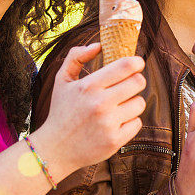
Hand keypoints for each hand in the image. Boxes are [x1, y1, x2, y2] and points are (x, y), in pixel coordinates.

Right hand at [36, 43, 145, 175]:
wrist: (55, 149)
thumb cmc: (61, 111)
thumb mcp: (62, 81)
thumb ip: (76, 56)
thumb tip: (99, 45)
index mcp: (88, 86)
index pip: (125, 66)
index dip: (136, 62)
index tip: (137, 64)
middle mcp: (100, 104)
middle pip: (138, 82)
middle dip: (135, 82)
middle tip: (127, 86)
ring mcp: (108, 123)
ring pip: (139, 103)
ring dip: (132, 103)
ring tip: (117, 107)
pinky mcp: (115, 141)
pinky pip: (137, 123)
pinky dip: (129, 122)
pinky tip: (115, 123)